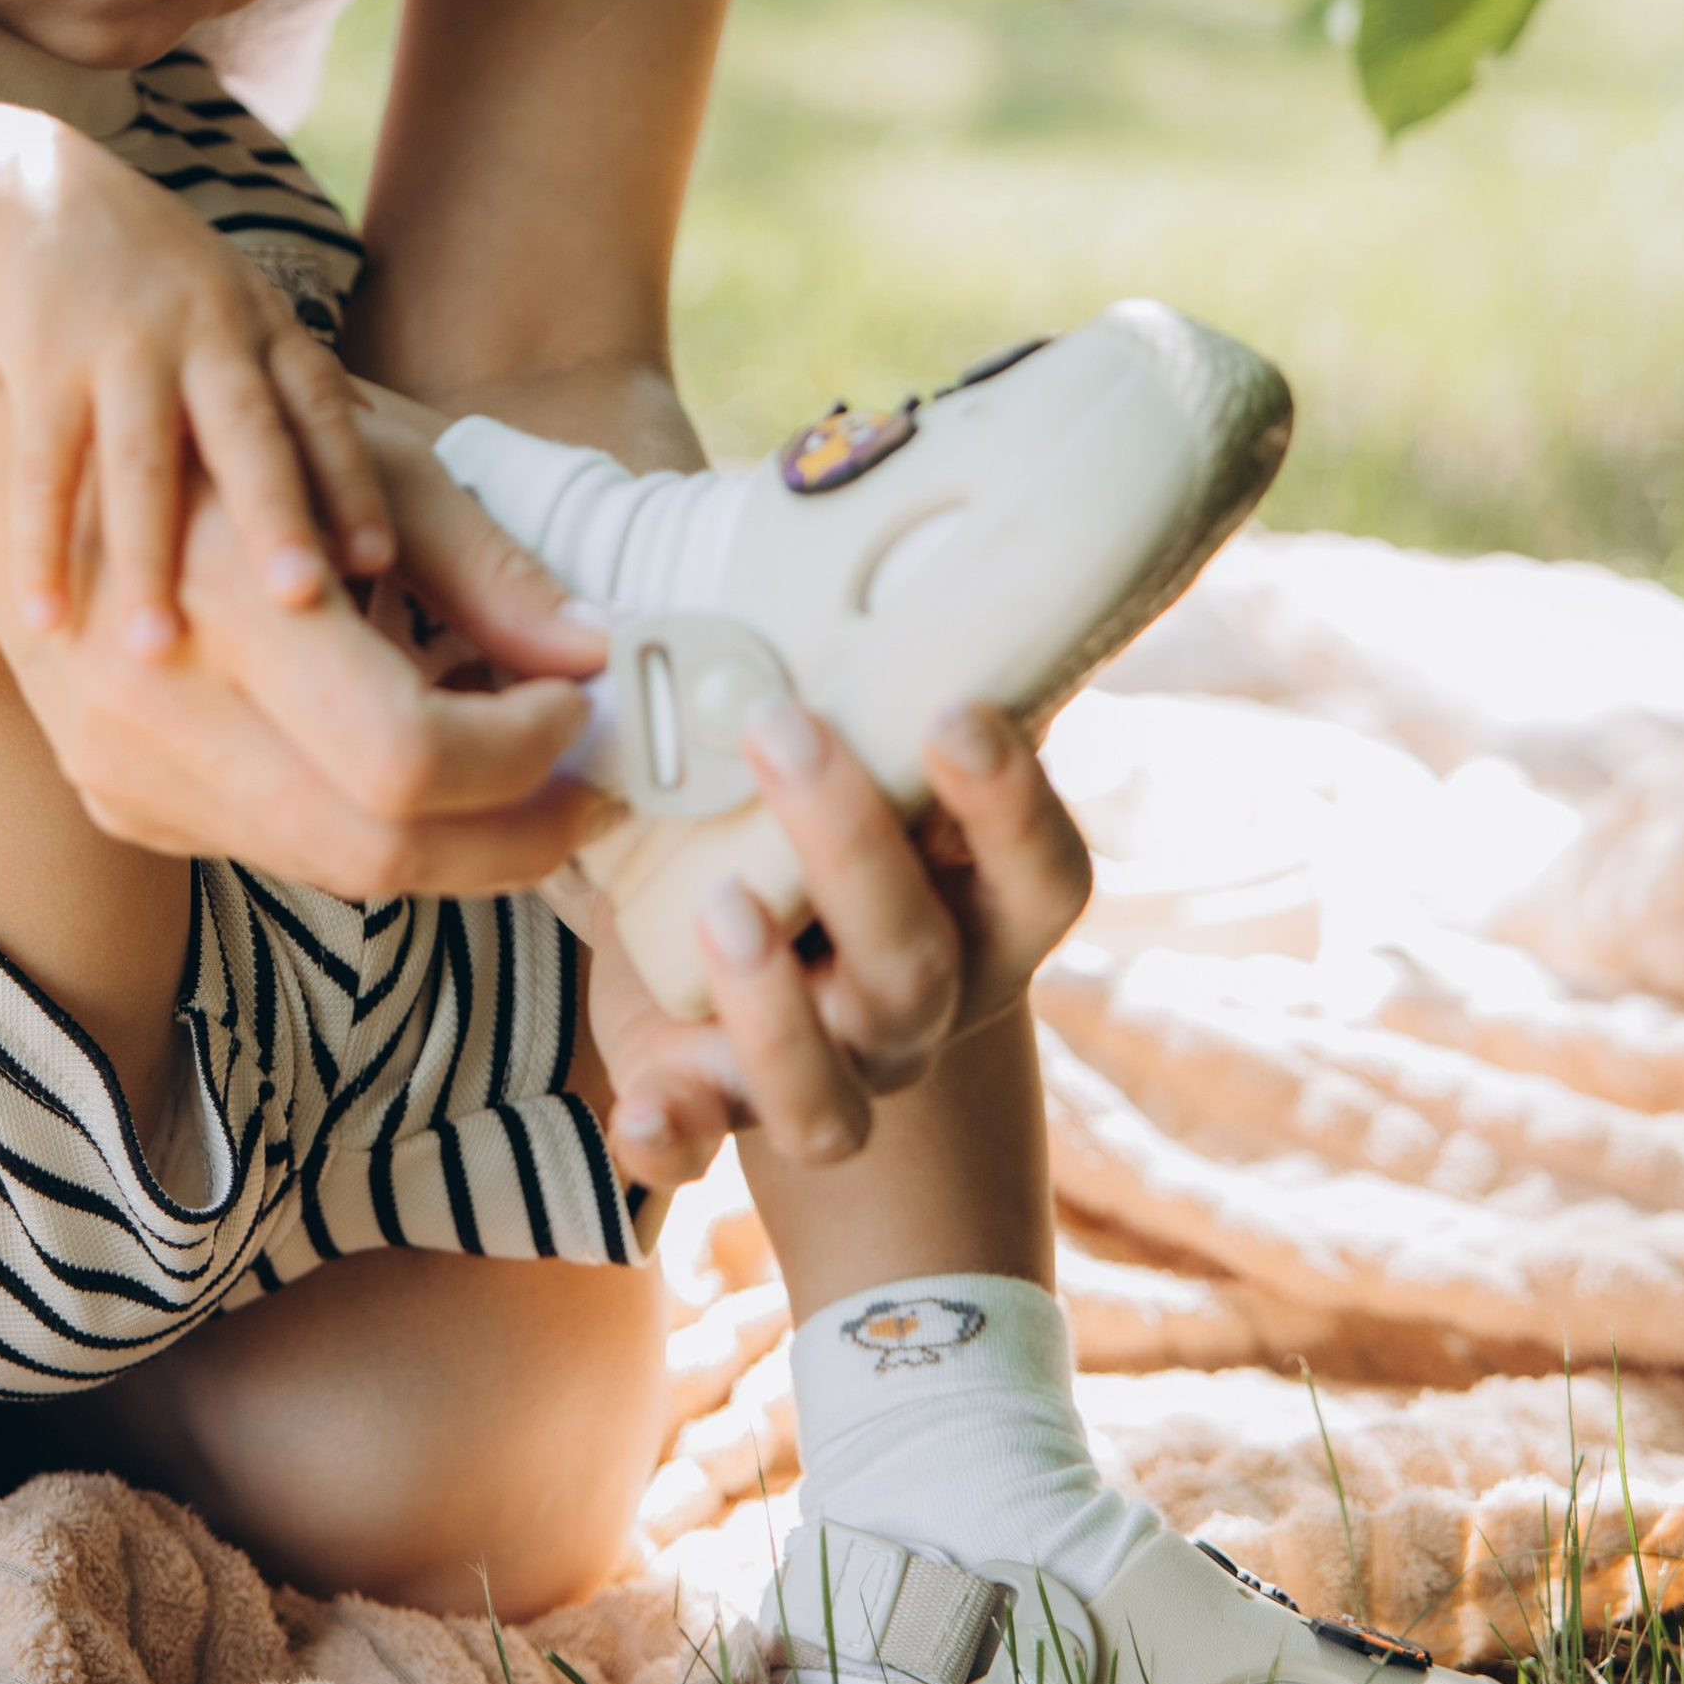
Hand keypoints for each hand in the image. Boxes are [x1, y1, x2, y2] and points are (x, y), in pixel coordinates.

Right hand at [0, 131, 390, 648]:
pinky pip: (42, 465)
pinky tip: (45, 617)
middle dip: (275, 518)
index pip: (321, 412)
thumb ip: (305, 385)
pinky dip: (39, 542)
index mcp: (266, 329)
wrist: (35, 194)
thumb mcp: (246, 310)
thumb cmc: (160, 279)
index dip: (352, 483)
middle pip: (246, 434)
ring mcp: (122, 346)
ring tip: (155, 649)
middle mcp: (205, 333)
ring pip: (140, 462)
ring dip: (148, 557)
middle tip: (302, 604)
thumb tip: (395, 457)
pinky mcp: (42, 361)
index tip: (380, 563)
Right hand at [0, 459, 608, 896]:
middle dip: (517, 833)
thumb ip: (483, 567)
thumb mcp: (358, 463)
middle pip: (380, 851)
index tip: (579, 704)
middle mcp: (158, 711)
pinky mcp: (119, 807)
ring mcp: (126, 776)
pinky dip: (371, 820)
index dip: (522, 752)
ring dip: (456, 838)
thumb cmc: (210, 445)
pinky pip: (281, 848)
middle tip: (590, 783)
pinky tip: (414, 759)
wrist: (3, 484)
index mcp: (223, 605)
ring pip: (335, 872)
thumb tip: (598, 651)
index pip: (406, 758)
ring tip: (518, 768)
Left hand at [581, 703, 1092, 1184]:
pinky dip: (669, 1136)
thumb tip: (881, 533)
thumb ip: (880, 695)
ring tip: (716, 901)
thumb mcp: (869, 767)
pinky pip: (699, 1150)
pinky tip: (639, 1108)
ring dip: (772, 1002)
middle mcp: (918, 1011)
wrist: (762, 976)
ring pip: (827, 1092)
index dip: (1012, 806)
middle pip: (915, 961)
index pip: (1044, 878)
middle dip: (849, 845)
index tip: (954, 710)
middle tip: (778, 722)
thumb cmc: (823, 829)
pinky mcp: (718, 1105)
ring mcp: (830, 1077)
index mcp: (980, 918)